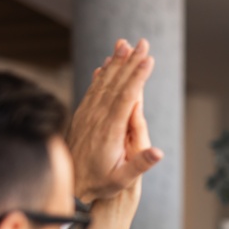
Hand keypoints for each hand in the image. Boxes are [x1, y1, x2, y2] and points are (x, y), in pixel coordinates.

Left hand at [68, 38, 162, 203]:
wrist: (69, 185)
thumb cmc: (99, 184)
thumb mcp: (122, 180)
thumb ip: (140, 165)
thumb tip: (159, 152)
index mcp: (110, 131)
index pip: (126, 98)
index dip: (138, 77)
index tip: (148, 60)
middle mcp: (97, 118)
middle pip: (116, 84)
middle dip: (130, 62)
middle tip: (142, 43)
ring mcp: (88, 115)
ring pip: (103, 83)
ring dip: (115, 63)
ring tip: (124, 44)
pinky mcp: (82, 117)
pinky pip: (93, 90)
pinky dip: (100, 75)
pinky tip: (104, 65)